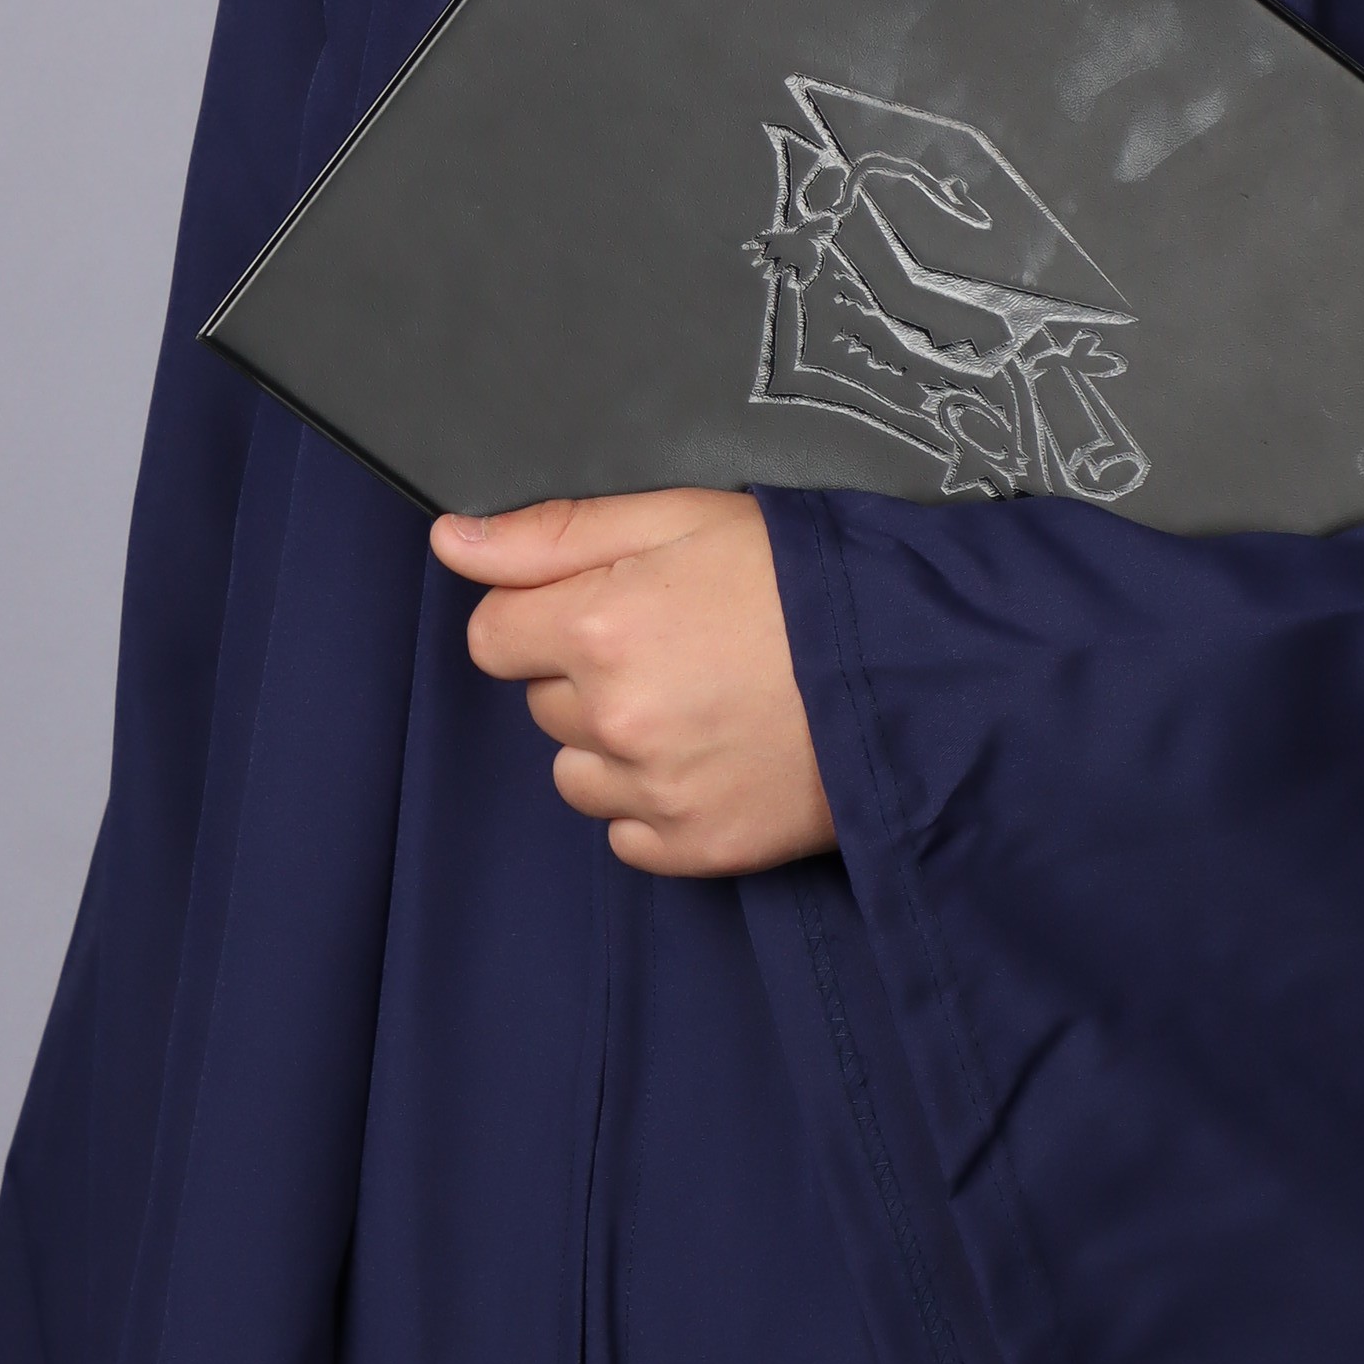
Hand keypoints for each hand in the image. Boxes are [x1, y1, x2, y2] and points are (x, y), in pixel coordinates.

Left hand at [429, 488, 836, 876]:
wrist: (912, 670)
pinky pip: (626, 833)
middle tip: (675, 643)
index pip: (493, 634)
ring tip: (697, 701)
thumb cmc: (802, 580)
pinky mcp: (693, 847)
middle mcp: (613, 716)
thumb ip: (555, 531)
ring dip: (614, 742)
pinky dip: (654, 802)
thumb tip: (451, 541)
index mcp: (599, 625)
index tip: (602, 603)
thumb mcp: (681, 516)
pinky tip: (711, 755)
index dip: (542, 612)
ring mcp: (652, 791)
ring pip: (576, 771)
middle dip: (585, 671)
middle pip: (540, 700)